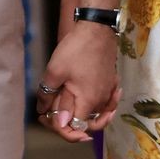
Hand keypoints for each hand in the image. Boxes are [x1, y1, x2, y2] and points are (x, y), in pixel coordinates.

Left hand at [35, 23, 119, 143]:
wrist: (96, 29)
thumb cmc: (75, 49)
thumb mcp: (55, 72)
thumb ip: (49, 96)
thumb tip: (46, 115)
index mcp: (88, 101)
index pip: (76, 128)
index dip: (61, 129)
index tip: (47, 120)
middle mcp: (102, 100)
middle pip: (87, 123)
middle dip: (70, 124)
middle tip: (53, 116)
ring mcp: (109, 91)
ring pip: (98, 114)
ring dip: (84, 117)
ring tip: (67, 113)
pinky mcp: (112, 82)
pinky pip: (108, 103)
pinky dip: (101, 108)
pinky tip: (91, 103)